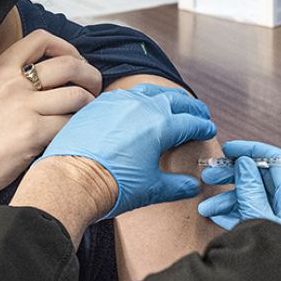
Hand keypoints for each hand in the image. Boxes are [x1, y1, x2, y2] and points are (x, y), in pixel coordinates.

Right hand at [0, 30, 102, 205]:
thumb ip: (13, 78)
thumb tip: (55, 70)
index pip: (41, 39)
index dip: (67, 48)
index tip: (75, 63)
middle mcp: (10, 83)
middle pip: (69, 64)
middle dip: (90, 75)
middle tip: (93, 88)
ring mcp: (22, 107)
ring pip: (76, 95)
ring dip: (89, 103)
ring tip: (87, 111)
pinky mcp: (32, 133)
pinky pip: (71, 123)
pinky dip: (79, 126)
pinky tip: (75, 131)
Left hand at [37, 84, 216, 218]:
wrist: (71, 181)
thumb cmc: (112, 186)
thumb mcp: (152, 188)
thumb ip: (177, 186)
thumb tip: (193, 186)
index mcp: (161, 125)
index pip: (191, 122)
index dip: (203, 126)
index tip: (209, 129)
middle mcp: (141, 107)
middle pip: (173, 100)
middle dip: (189, 106)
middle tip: (198, 112)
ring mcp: (117, 102)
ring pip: (147, 91)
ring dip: (163, 96)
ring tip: (170, 102)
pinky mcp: (96, 105)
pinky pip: (122, 95)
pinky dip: (136, 98)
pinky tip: (135, 106)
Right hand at [197, 141, 280, 229]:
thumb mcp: (263, 222)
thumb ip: (252, 193)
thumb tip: (246, 167)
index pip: (278, 162)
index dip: (254, 152)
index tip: (231, 150)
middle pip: (263, 180)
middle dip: (235, 176)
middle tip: (210, 174)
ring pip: (255, 201)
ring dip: (229, 200)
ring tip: (206, 207)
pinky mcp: (276, 238)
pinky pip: (255, 219)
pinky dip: (235, 216)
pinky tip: (217, 217)